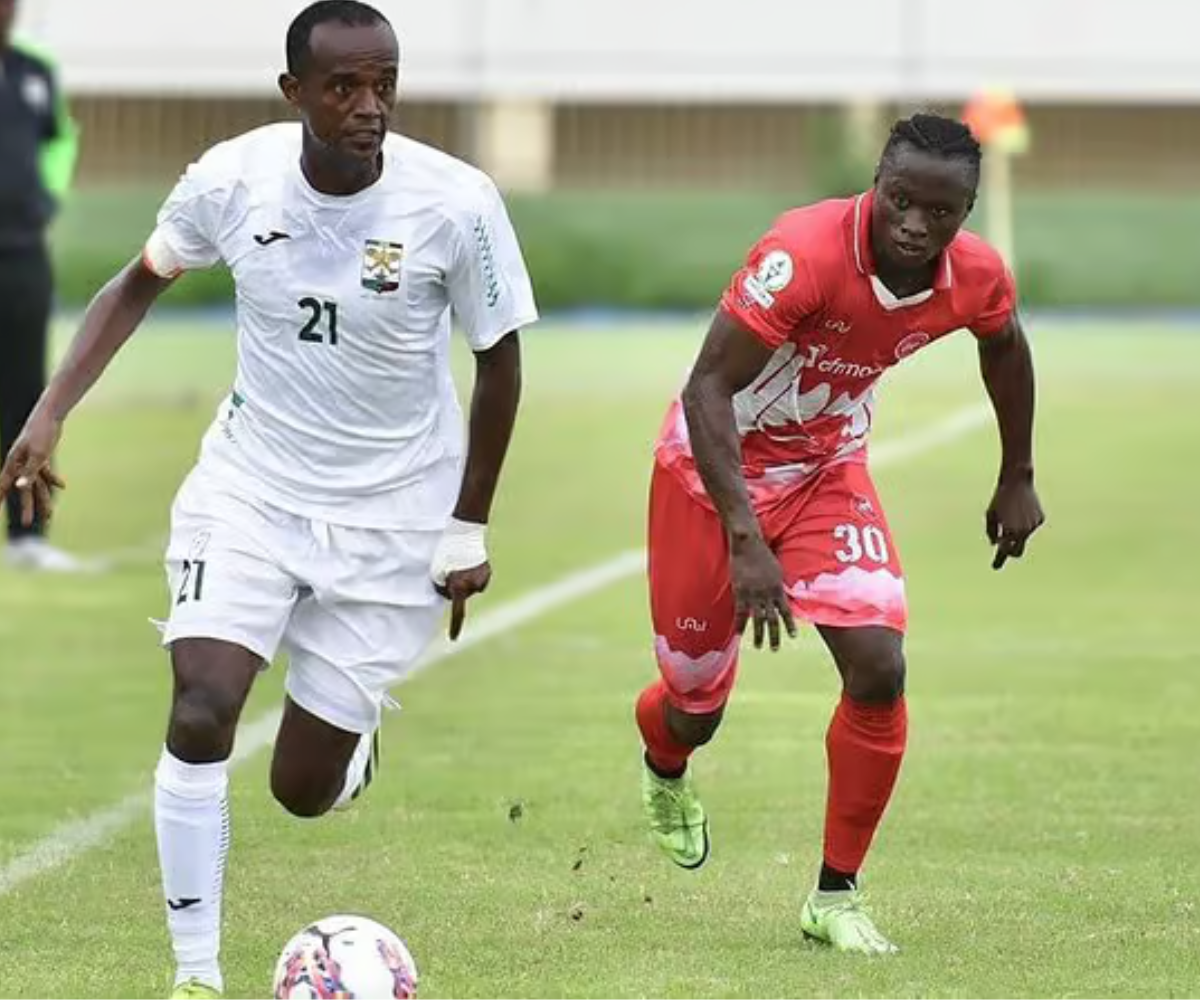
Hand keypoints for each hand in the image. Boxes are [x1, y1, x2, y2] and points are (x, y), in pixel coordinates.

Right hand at [0, 409, 64, 527]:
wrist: (50, 415)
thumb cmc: (41, 433)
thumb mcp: (37, 455)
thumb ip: (29, 472)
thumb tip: (19, 487)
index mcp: (15, 463)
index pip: (5, 484)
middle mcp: (21, 464)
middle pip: (24, 490)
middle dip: (27, 507)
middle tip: (27, 523)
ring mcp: (31, 461)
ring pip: (37, 485)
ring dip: (43, 499)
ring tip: (49, 516)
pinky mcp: (41, 457)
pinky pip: (45, 473)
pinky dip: (53, 480)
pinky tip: (62, 486)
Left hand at [431, 518, 489, 640]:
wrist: (465, 532)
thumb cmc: (446, 552)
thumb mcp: (436, 572)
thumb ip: (442, 588)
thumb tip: (449, 593)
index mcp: (459, 587)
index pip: (457, 612)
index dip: (454, 626)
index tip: (453, 639)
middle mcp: (474, 586)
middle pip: (460, 596)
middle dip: (454, 588)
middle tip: (448, 572)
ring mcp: (483, 579)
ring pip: (469, 587)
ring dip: (462, 580)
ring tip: (457, 563)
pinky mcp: (487, 571)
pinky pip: (476, 579)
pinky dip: (471, 574)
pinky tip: (467, 562)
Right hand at [729, 533, 795, 650]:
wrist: (748, 544)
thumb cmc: (762, 553)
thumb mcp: (776, 569)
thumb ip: (778, 583)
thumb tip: (781, 593)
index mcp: (778, 588)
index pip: (786, 610)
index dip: (790, 624)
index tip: (792, 636)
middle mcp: (768, 594)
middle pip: (773, 619)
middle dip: (774, 636)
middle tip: (775, 649)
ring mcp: (754, 594)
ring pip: (758, 619)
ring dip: (759, 635)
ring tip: (759, 646)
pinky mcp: (740, 592)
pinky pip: (741, 612)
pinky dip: (741, 624)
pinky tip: (739, 634)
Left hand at [985, 473, 1044, 569]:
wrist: (1017, 482)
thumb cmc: (1000, 498)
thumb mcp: (990, 515)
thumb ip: (992, 532)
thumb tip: (996, 545)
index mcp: (1009, 530)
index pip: (1004, 551)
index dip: (999, 560)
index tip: (994, 566)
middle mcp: (1024, 531)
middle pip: (1017, 551)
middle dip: (1011, 552)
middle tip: (1004, 548)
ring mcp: (1034, 525)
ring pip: (1023, 535)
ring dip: (1016, 530)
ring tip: (1011, 512)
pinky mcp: (1040, 519)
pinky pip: (1030, 526)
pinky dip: (1024, 522)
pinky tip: (1022, 508)